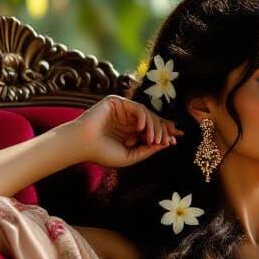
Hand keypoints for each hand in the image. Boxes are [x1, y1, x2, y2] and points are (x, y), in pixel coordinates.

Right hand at [65, 95, 184, 168]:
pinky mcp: (117, 102)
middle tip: (168, 140)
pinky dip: (143, 117)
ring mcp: (123, 110)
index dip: (165, 133)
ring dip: (154, 127)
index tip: (176, 139)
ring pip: (147, 114)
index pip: (152, 129)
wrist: (83, 145)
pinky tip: (142, 129)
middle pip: (153, 120)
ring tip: (154, 139)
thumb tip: (166, 144)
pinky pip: (137, 107)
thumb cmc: (102, 153)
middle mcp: (128, 120)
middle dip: (164, 129)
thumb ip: (147, 150)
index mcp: (131, 132)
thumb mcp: (130, 156)